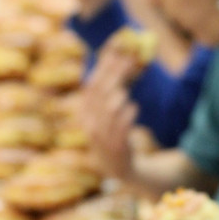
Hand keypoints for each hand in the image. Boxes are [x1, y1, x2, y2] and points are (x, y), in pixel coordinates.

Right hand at [80, 49, 138, 179]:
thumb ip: (108, 93)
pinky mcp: (116, 147)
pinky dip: (129, 112)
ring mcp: (102, 137)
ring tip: (130, 88)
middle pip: (102, 92)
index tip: (117, 51)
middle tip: (131, 60)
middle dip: (117, 73)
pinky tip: (134, 107)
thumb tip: (117, 62)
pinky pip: (122, 124)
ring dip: (122, 93)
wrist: (119, 169)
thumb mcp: (105, 116)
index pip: (92, 84)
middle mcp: (90, 124)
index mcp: (84, 113)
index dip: (104, 66)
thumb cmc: (113, 136)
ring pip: (110, 107)